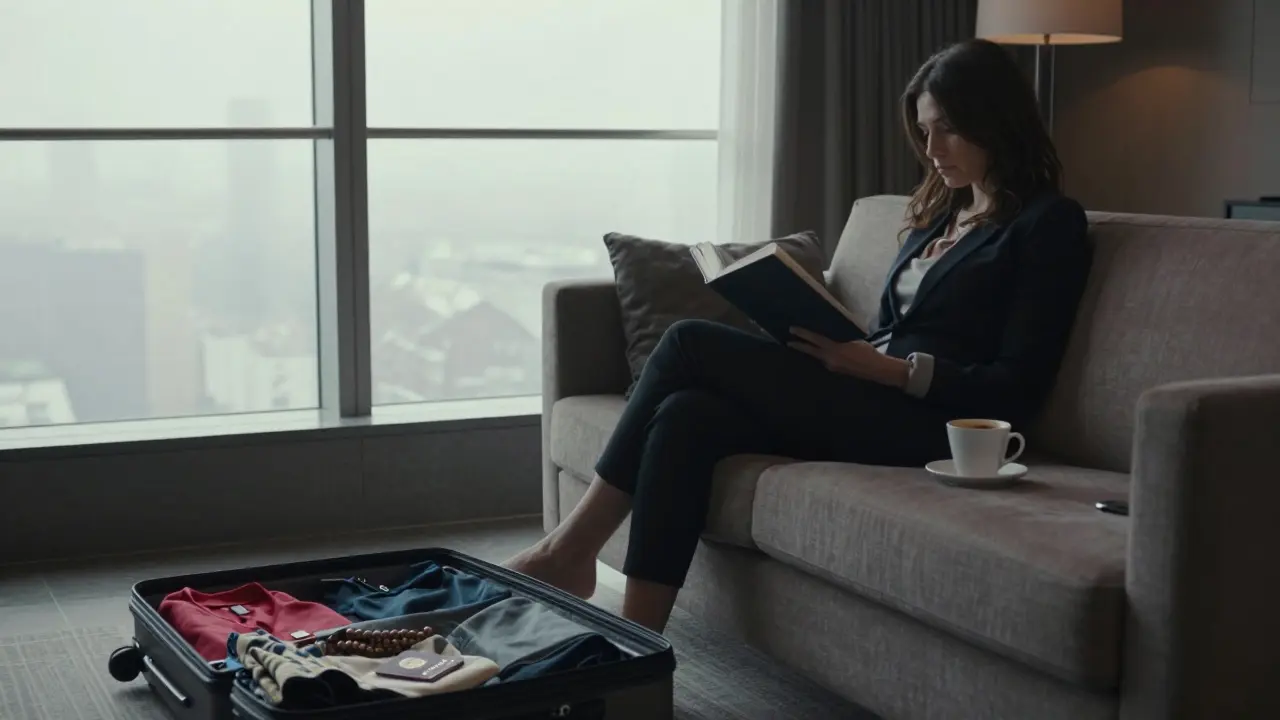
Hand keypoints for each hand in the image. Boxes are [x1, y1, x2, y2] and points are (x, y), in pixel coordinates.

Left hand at [788, 327, 909, 388]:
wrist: (876, 369)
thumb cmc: (868, 352)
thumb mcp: (853, 341)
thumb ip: (840, 341)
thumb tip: (834, 340)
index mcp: (835, 349)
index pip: (815, 340)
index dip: (803, 334)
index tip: (792, 329)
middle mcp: (830, 359)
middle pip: (811, 351)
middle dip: (799, 346)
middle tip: (788, 342)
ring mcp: (832, 367)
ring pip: (818, 357)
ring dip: (813, 351)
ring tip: (805, 345)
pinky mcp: (836, 371)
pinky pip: (826, 361)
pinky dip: (823, 356)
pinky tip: (824, 353)